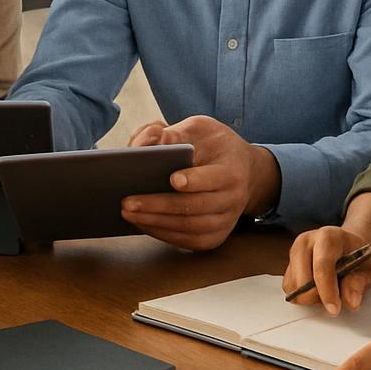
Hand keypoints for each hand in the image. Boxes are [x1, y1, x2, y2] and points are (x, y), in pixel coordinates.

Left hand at [120, 115, 278, 250]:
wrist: (242, 170)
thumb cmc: (214, 145)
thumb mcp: (200, 128)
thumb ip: (175, 133)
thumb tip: (148, 143)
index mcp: (232, 169)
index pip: (214, 178)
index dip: (194, 180)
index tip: (172, 179)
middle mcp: (234, 199)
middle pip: (195, 207)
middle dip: (159, 205)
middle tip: (128, 202)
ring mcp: (226, 221)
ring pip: (190, 228)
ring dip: (156, 222)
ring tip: (128, 213)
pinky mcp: (216, 236)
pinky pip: (189, 241)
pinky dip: (163, 234)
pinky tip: (142, 223)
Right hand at [283, 225, 370, 313]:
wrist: (348, 247)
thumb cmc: (359, 257)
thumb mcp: (370, 268)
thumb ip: (359, 283)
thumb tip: (351, 302)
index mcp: (328, 237)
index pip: (322, 265)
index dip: (327, 290)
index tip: (334, 309)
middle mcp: (306, 241)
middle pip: (302, 277)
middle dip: (316, 297)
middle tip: (334, 303)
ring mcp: (294, 252)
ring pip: (293, 284)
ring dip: (309, 297)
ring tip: (327, 292)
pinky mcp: (289, 264)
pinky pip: (289, 287)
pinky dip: (302, 295)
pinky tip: (317, 290)